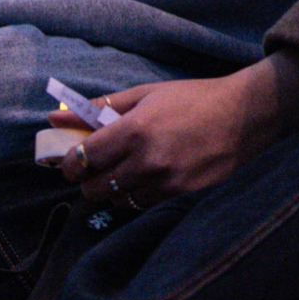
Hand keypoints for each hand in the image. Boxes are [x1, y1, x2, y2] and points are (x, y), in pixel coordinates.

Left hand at [54, 60, 287, 206]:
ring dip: (110, 189)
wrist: (244, 116)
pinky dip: (134, 194)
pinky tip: (144, 177)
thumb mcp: (145, 95)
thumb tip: (55, 117)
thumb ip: (98, 108)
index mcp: (134, 130)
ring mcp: (165, 181)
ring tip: (122, 171)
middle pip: (92, 188)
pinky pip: (141, 204)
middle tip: (95, 166)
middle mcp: (146, 160)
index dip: (69, 162)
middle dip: (86, 179)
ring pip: (115, 200)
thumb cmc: (193, 98)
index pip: (82, 159)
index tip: (72, 159)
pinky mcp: (180, 195)